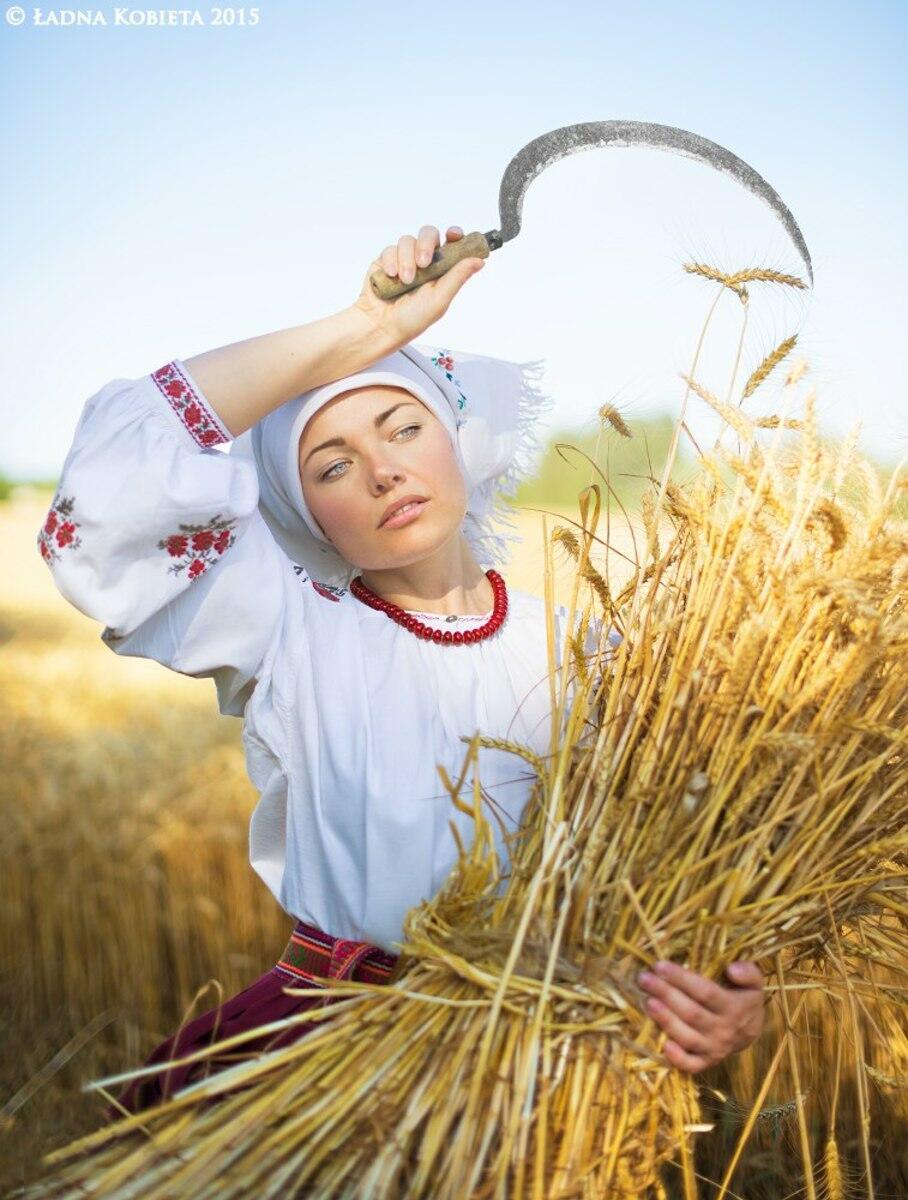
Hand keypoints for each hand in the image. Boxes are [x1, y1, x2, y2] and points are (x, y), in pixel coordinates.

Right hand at [350, 225, 485, 352]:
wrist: (380, 325)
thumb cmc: (412, 319)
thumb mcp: (440, 299)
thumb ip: (458, 277)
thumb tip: (480, 261)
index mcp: (441, 270)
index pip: (451, 244)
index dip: (454, 235)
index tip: (453, 235)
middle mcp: (424, 262)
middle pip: (429, 234)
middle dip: (426, 245)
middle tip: (423, 263)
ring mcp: (404, 259)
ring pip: (408, 241)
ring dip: (406, 259)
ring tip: (405, 281)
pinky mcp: (386, 260)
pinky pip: (390, 249)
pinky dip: (391, 261)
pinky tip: (391, 276)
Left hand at [636, 959, 764, 1072]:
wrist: (750, 1031)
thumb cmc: (743, 998)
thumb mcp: (754, 983)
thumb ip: (749, 973)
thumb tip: (733, 969)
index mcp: (734, 1008)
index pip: (705, 992)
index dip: (682, 979)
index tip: (659, 965)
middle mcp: (723, 1030)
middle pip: (691, 1013)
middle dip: (666, 994)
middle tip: (644, 979)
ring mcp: (714, 1049)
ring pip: (688, 1037)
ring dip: (666, 1020)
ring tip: (646, 1002)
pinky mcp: (706, 1062)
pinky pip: (692, 1065)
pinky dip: (677, 1059)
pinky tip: (663, 1045)